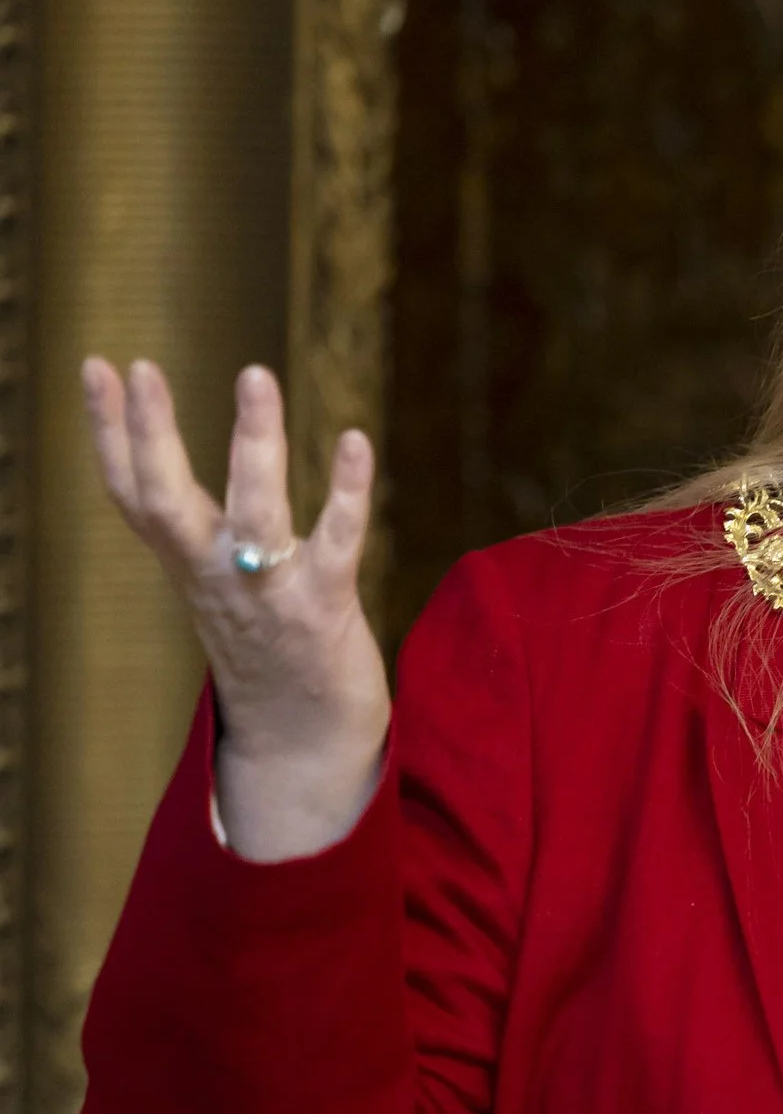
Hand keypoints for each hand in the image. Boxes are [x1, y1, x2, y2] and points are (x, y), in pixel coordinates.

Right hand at [83, 356, 391, 860]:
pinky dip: (347, 492)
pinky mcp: (323, 610)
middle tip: (142, 367)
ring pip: (253, 513)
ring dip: (254, 442)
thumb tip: (158, 466)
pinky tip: (354, 439)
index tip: (96, 365)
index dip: (109, 432)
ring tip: (254, 374)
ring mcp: (269, 594)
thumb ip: (192, 531)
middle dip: (150, 434)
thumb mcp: (214, 585)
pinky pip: (336, 543)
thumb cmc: (266, 653)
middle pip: (167, 501)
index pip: (133, 493)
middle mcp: (216, 577)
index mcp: (188, 564)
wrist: (304, 748)